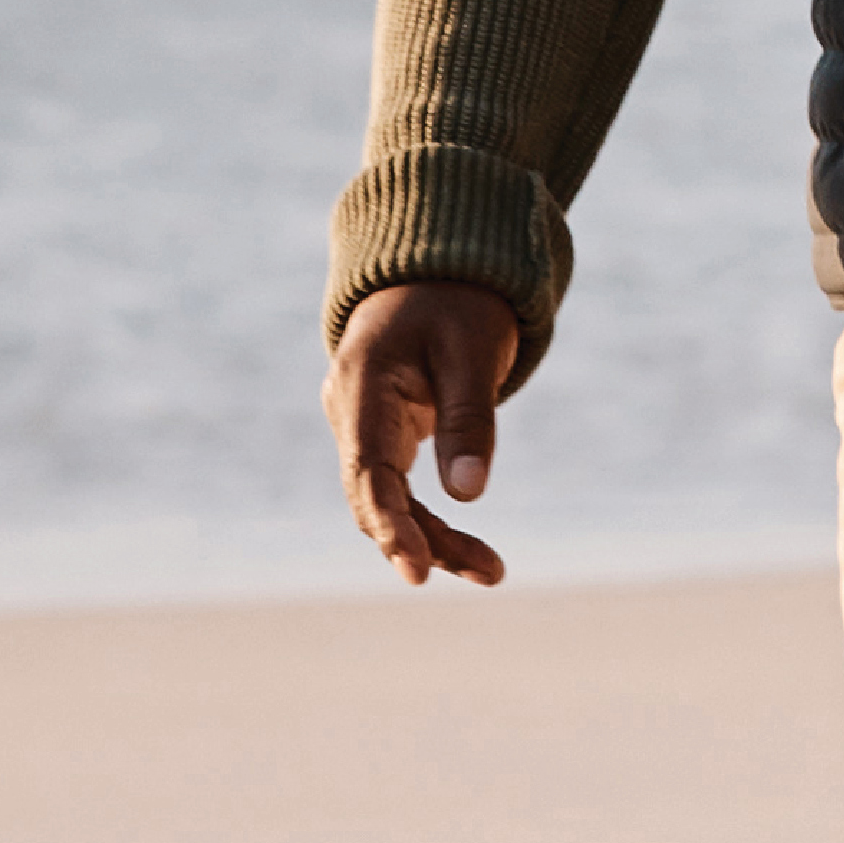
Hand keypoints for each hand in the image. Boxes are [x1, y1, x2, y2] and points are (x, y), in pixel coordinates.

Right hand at [331, 280, 535, 588]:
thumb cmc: (458, 304)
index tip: (417, 569)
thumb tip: (468, 493)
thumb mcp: (474, 353)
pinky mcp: (381, 437)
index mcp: (363, 384)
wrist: (436, 271)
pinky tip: (468, 552)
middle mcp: (351, 411)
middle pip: (374, 497)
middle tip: (490, 571)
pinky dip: (429, 521)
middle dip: (424, 542)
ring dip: (432, 539)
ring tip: (492, 570)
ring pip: (386, 502)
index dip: (390, 523)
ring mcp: (362, 427)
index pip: (368, 469)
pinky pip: (398, 491)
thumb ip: (468, 420)